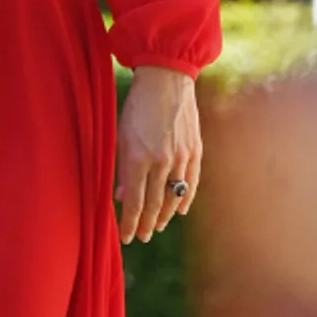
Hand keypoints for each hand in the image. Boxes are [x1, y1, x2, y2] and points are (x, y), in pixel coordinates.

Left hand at [115, 66, 201, 244]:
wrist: (166, 79)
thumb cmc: (137, 105)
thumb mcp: (120, 136)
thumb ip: (120, 168)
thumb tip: (120, 196)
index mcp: (138, 158)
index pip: (134, 202)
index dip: (130, 223)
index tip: (126, 237)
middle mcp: (161, 161)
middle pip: (153, 203)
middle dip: (146, 224)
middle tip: (142, 236)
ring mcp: (181, 157)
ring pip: (173, 196)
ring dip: (164, 215)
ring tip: (157, 226)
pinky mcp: (195, 150)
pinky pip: (191, 182)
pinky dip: (184, 198)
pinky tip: (179, 210)